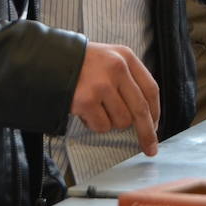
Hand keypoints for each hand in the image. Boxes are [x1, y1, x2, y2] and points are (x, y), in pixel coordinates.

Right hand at [71, 42, 159, 156]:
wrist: (49, 61)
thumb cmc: (83, 64)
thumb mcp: (110, 59)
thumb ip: (128, 79)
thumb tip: (146, 115)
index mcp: (126, 57)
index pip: (150, 89)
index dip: (156, 112)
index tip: (156, 127)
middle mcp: (117, 69)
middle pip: (141, 109)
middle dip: (147, 133)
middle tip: (150, 148)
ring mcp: (102, 85)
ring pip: (121, 121)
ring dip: (111, 122)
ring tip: (97, 108)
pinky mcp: (86, 101)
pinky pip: (102, 126)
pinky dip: (95, 124)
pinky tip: (86, 111)